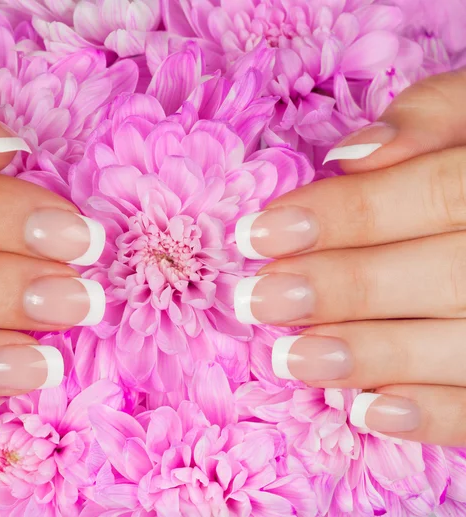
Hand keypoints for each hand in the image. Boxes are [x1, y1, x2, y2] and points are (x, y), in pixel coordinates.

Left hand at [234, 68, 465, 445]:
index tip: (258, 233)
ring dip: (371, 356)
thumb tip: (351, 156)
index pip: (435, 195)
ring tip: (291, 358)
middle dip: (342, 289)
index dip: (345, 215)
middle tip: (257, 300)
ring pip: (460, 346)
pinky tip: (365, 413)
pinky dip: (432, 415)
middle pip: (441, 276)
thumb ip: (429, 120)